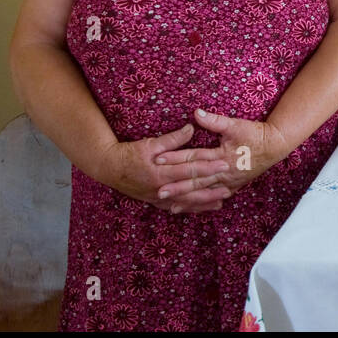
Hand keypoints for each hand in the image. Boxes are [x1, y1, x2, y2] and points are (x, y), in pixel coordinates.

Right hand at [97, 123, 232, 213]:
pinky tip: (201, 209)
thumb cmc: (129, 153)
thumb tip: (191, 128)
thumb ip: (172, 139)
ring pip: (185, 202)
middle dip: (211, 189)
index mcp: (161, 172)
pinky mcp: (155, 201)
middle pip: (191, 190)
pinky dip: (189, 208)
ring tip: (221, 202)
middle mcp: (161, 188)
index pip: (190, 170)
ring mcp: (158, 197)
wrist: (109, 168)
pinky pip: (175, 207)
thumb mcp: (150, 143)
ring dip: (203, 203)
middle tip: (229, 188)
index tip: (224, 164)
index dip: (208, 167)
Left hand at [154, 109, 292, 199]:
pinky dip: (202, 203)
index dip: (176, 157)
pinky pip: (215, 197)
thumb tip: (196, 113)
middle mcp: (225, 172)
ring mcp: (230, 181)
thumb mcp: (235, 125)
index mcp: (223, 156)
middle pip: (197, 180)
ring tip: (170, 206)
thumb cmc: (255, 133)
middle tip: (159, 191)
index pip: (195, 157)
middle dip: (177, 186)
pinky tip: (192, 207)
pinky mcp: (234, 185)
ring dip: (188, 198)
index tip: (158, 160)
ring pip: (205, 192)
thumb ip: (214, 121)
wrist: (276, 145)